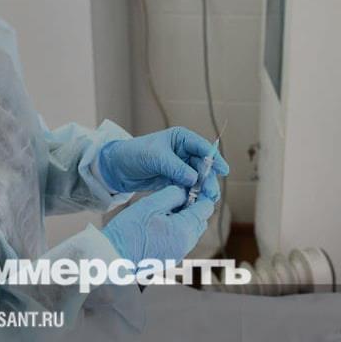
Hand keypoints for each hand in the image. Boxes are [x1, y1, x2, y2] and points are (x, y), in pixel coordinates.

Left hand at [98, 127, 229, 201]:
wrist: (117, 168)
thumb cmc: (134, 154)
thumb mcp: (155, 158)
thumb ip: (175, 167)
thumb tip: (194, 178)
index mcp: (181, 138)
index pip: (203, 147)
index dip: (214, 159)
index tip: (223, 170)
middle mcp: (183, 151)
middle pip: (203, 166)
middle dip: (209, 179)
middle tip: (212, 193)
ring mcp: (179, 166)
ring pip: (197, 178)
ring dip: (202, 189)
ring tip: (206, 201)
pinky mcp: (174, 180)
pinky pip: (187, 187)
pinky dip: (192, 194)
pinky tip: (195, 203)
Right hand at [101, 186, 214, 263]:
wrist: (114, 258)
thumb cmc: (129, 231)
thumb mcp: (150, 204)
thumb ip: (173, 194)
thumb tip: (185, 192)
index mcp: (184, 229)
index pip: (206, 208)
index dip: (201, 194)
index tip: (192, 185)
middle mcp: (186, 244)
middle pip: (201, 220)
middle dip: (194, 206)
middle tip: (177, 196)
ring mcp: (179, 253)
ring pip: (193, 230)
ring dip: (186, 218)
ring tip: (166, 209)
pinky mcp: (171, 258)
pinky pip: (183, 240)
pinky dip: (179, 229)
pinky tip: (162, 223)